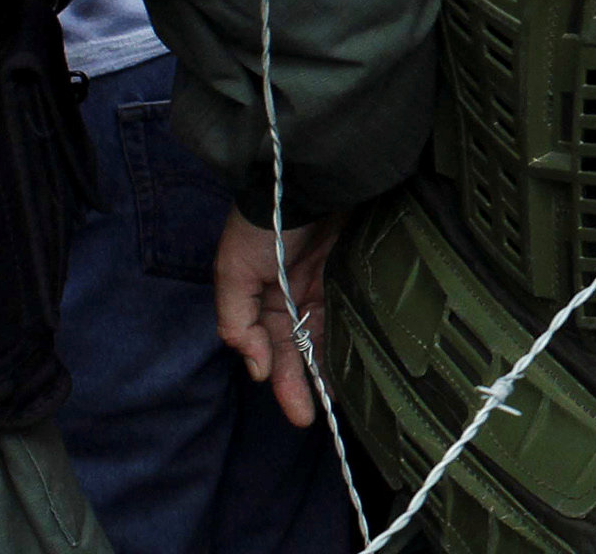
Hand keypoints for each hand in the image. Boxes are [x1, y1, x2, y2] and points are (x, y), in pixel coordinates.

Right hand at [215, 208, 346, 428]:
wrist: (311, 176)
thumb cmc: (267, 222)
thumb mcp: (235, 270)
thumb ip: (237, 319)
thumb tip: (255, 367)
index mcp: (260, 296)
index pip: (270, 348)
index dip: (282, 381)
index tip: (300, 412)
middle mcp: (291, 293)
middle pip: (297, 348)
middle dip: (301, 384)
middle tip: (314, 419)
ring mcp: (324, 283)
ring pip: (325, 336)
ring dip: (328, 367)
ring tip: (339, 401)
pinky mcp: (353, 270)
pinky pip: (350, 312)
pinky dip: (351, 337)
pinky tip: (360, 362)